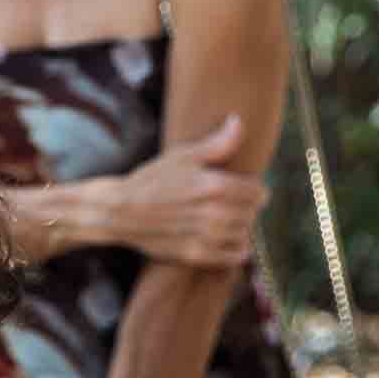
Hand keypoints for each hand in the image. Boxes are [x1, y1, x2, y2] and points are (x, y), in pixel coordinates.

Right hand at [107, 115, 264, 267]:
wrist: (119, 211)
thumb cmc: (151, 180)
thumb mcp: (181, 156)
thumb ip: (217, 143)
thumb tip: (238, 121)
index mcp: (215, 185)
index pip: (259, 192)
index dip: (251, 188)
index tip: (239, 188)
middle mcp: (214, 213)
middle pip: (252, 213)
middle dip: (244, 207)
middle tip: (227, 203)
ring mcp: (205, 236)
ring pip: (245, 234)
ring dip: (238, 227)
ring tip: (222, 220)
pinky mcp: (197, 255)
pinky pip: (235, 256)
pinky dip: (234, 248)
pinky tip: (222, 238)